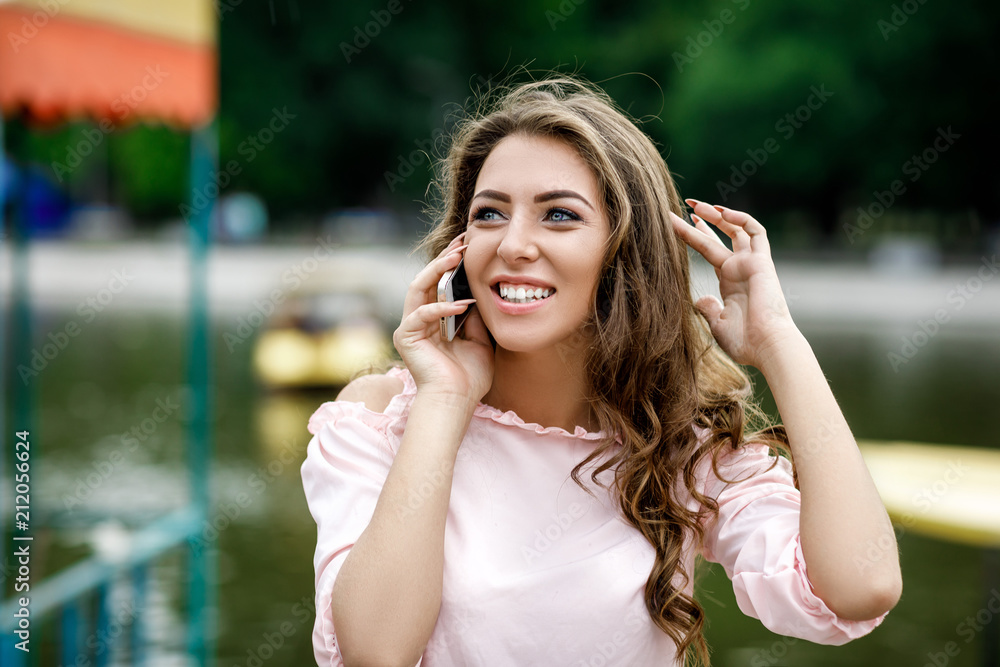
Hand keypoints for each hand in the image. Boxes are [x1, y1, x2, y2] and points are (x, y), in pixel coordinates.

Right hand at [393, 233, 494, 406]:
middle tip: (462, 243)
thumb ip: (475, 317)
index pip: (438, 284)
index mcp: (433, 321)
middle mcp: (418, 321)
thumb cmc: (469, 377)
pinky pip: (422, 314)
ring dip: (437, 271)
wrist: (457, 401)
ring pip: (417, 288)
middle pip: (425, 280)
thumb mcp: (480, 339)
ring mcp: (409, 328)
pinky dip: (441, 307)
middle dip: (443, 259)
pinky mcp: (405, 337)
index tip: (469, 247)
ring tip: (456, 258)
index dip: (451, 264)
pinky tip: (461, 305)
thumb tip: (479, 292)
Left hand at [669, 200, 800, 368]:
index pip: (709, 252)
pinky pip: (755, 232)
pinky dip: (740, 219)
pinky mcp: (763, 262)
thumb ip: (708, 309)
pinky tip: (721, 212)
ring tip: (695, 204)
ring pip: (735, 230)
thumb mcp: (717, 323)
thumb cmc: (745, 342)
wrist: (767, 346)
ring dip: (717, 215)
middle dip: (702, 220)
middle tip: (685, 205)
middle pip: (719, 237)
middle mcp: (740, 269)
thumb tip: (699, 299)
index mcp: (729, 282)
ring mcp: (752, 264)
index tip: (676, 223)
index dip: (694, 236)